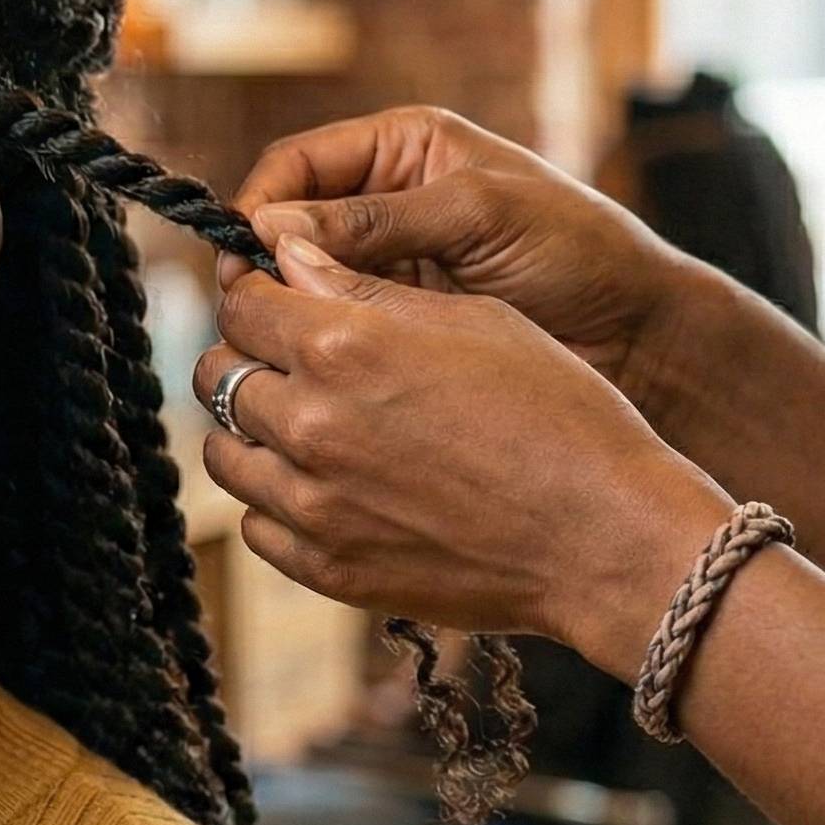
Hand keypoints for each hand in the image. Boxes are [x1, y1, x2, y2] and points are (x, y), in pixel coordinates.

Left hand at [194, 235, 731, 677]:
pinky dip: (276, 503)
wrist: (606, 536)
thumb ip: (362, 287)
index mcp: (341, 347)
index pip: (241, 304)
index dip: (258, 295)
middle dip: (247, 359)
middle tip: (291, 363)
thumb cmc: (557, 412)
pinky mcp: (325, 568)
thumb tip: (287, 256)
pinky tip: (326, 488)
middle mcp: (310, 424)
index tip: (280, 301)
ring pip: (223, 453)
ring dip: (252, 433)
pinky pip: (255, 525)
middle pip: (218, 376)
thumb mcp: (470, 319)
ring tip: (307, 427)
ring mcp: (311, 504)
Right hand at [212, 106, 693, 419]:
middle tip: (251, 305)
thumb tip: (270, 230)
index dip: (260, 202)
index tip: (244, 251)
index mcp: (401, 149)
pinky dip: (316, 339)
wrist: (642, 337)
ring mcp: (385, 264)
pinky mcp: (394, 320)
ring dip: (285, 305)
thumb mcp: (477, 216)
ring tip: (280, 338)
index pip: (296, 164)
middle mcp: (382, 200)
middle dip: (265, 260)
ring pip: (299, 279)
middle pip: (285, 223)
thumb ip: (375, 220)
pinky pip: (332, 323)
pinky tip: (312, 362)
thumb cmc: (579, 253)